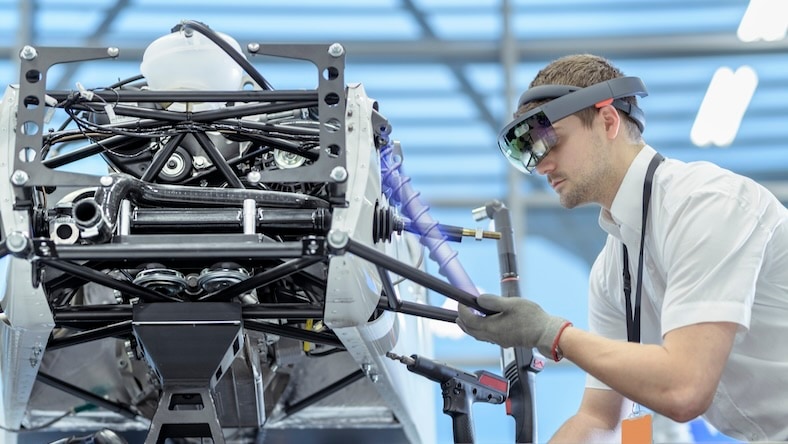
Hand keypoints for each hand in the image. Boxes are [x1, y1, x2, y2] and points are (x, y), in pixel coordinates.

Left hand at [456, 294, 570, 359]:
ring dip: (470, 327)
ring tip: (466, 320)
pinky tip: (485, 325)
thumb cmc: (532, 319)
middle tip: (458, 313)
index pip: (469, 320)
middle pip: (471, 331)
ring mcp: (500, 340)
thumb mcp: (511, 304)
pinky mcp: (506, 341)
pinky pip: (487, 338)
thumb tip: (479, 299)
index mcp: (492, 327)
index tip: (460, 302)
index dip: (462, 311)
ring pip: (478, 336)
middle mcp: (493, 336)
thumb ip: (493, 301)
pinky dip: (480, 331)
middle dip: (462, 322)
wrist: (546, 333)